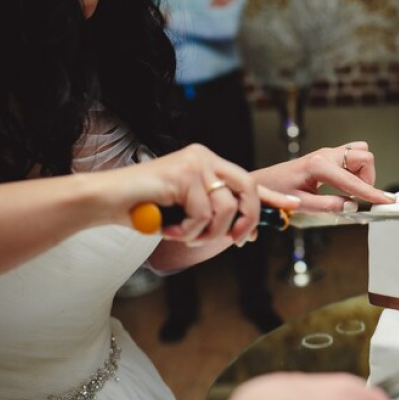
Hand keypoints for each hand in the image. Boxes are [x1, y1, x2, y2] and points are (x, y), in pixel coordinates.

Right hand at [103, 144, 299, 244]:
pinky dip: (188, 231)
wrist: (105, 201)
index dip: (270, 197)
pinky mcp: (184, 173)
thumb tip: (246, 233)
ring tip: (183, 234)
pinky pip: (203, 214)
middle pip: (247, 189)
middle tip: (237, 242)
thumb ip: (214, 216)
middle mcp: (204, 157)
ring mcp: (195, 162)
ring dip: (207, 233)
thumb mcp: (187, 214)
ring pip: (225, 208)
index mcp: (206, 164)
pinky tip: (169, 228)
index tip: (293, 206)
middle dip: (247, 220)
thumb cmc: (144, 210)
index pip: (246, 180)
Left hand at [251, 142, 395, 211]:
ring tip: (351, 191)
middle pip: (364, 157)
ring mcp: (328, 153)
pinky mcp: (327, 155)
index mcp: (319, 166)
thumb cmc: (277, 191)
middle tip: (359, 197)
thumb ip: (329, 206)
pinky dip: (355, 170)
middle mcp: (326, 154)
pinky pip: (352, 156)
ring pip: (360, 153)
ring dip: (363, 172)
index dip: (373, 193)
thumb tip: (351, 207)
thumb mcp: (302, 204)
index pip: (354, 181)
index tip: (388, 201)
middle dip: (368, 178)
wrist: (264, 182)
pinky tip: (345, 185)